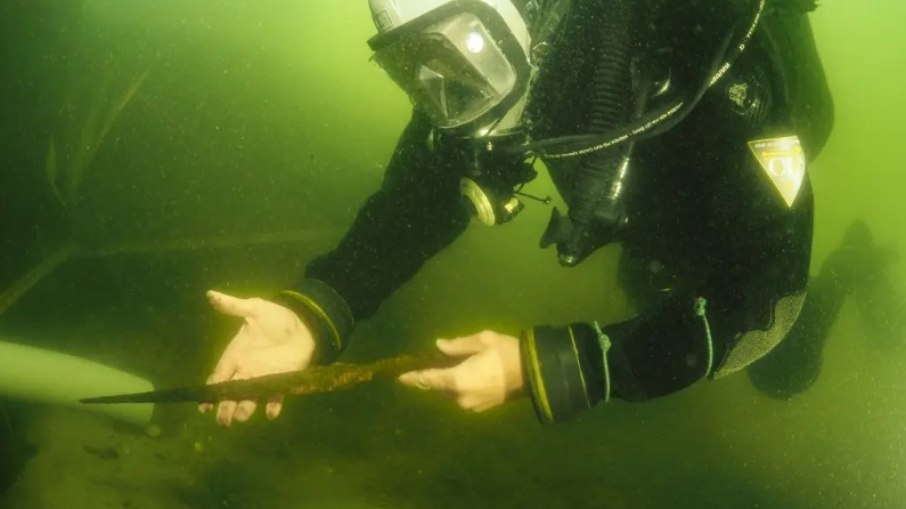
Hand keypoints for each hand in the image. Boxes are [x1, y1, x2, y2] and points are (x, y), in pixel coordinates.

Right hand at [200, 290, 315, 425]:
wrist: (303, 324)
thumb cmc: (276, 317)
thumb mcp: (255, 309)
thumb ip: (233, 306)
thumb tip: (210, 294)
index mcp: (235, 355)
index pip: (218, 377)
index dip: (210, 391)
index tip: (203, 405)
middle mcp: (246, 371)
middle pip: (231, 393)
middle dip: (225, 407)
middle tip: (222, 420)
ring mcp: (263, 378)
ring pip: (249, 398)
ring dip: (245, 408)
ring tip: (241, 417)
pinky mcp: (281, 382)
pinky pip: (275, 397)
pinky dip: (273, 406)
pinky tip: (271, 413)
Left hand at [398, 330, 523, 411]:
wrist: (534, 373)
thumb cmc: (507, 352)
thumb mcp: (482, 341)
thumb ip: (457, 345)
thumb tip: (438, 346)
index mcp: (458, 380)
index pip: (427, 380)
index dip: (411, 378)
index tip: (397, 376)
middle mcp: (460, 397)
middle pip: (436, 387)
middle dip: (429, 377)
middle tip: (423, 363)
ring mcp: (470, 405)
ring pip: (448, 393)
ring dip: (444, 381)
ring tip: (445, 366)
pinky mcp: (479, 407)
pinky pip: (459, 396)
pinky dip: (455, 386)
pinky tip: (461, 374)